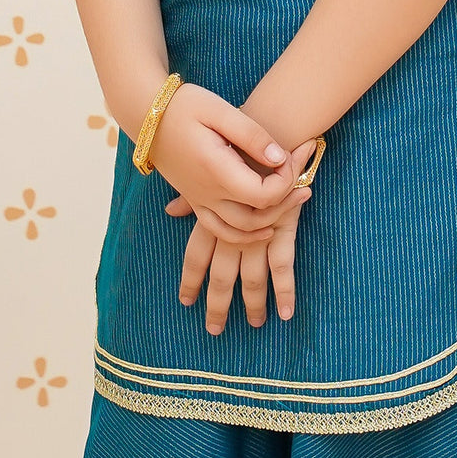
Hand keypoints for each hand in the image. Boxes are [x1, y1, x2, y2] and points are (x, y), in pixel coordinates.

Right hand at [148, 82, 302, 245]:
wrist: (146, 113)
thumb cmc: (185, 105)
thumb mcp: (220, 110)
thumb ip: (251, 135)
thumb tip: (280, 157)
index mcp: (216, 171)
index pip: (263, 194)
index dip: (286, 181)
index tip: (293, 155)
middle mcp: (207, 193)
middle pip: (256, 218)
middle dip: (287, 202)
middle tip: (308, 181)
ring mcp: (199, 201)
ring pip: (239, 232)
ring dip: (270, 224)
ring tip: (295, 201)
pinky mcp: (194, 201)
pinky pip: (221, 231)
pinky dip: (245, 235)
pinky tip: (265, 228)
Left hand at [172, 139, 318, 333]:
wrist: (269, 127)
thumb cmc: (238, 143)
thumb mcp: (207, 165)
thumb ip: (191, 195)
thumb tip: (170, 211)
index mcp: (210, 214)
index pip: (195, 256)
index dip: (191, 280)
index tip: (186, 301)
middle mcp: (231, 227)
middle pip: (222, 276)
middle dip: (218, 305)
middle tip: (215, 330)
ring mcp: (258, 229)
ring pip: (253, 278)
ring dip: (254, 304)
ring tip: (255, 324)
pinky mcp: (283, 226)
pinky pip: (283, 266)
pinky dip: (285, 291)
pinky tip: (286, 312)